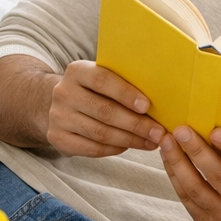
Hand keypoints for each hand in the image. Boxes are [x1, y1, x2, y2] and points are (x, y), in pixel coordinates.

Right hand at [46, 61, 163, 157]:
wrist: (61, 103)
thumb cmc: (95, 89)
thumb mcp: (104, 77)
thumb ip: (124, 80)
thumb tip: (162, 95)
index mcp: (77, 71)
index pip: (102, 80)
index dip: (126, 94)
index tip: (147, 106)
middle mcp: (63, 92)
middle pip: (104, 111)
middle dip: (135, 124)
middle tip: (158, 132)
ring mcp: (57, 116)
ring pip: (100, 133)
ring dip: (130, 140)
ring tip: (151, 142)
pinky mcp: (57, 138)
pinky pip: (91, 148)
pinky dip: (115, 149)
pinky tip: (131, 146)